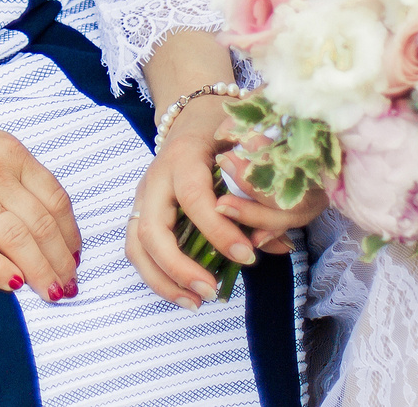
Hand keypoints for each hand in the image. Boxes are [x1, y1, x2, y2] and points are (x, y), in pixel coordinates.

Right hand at [0, 93, 80, 302]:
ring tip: (51, 293)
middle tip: (69, 286)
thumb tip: (36, 205)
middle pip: (43, 226)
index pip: (56, 200)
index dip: (70, 234)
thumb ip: (11, 166)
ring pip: (18, 241)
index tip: (73, 256)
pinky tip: (12, 285)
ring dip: (41, 272)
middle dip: (62, 262)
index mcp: (10, 152)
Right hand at [124, 96, 327, 308]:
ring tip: (196, 303)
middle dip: (180, 267)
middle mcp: (155, 178)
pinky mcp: (141, 212)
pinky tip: (183, 294)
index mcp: (183, 157)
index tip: (248, 256)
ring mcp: (143, 196)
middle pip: (152, 229)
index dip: (218, 230)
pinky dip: (156, 277)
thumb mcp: (247, 147)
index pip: (194, 198)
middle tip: (212, 291)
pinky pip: (137, 250)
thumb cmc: (223, 131)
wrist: (191, 114)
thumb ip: (262, 191)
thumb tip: (281, 243)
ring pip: (136, 245)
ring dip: (162, 280)